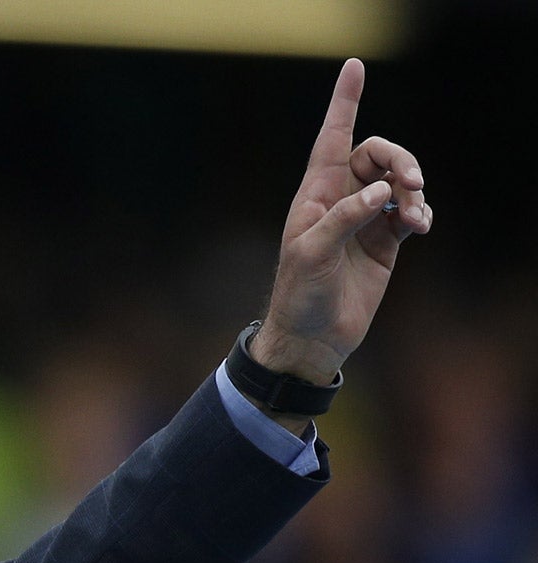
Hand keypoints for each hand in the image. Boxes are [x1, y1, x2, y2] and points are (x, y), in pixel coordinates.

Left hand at [254, 57, 430, 385]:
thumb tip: (381, 193)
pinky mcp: (385, 240)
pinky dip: (422, 212)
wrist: (312, 336)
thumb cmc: (299, 294)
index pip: (332, 139)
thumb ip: (344, 218)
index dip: (344, 103)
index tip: (354, 66)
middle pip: (378, 154)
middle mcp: (341, 200)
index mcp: (315, 195)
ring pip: (399, 181)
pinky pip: (411, 211)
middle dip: (400, 160)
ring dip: (414, 188)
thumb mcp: (310, 254)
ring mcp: (366, 219)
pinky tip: (421, 225)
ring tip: (416, 215)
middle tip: (412, 182)